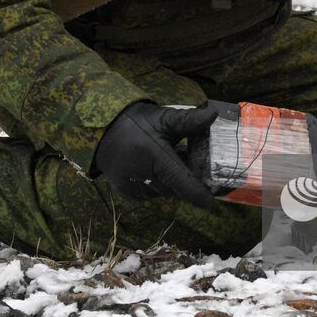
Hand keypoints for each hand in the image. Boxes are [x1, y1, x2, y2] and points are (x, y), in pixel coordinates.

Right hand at [94, 102, 216, 208]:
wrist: (103, 131)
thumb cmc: (137, 123)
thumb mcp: (163, 118)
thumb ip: (188, 120)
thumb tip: (213, 114)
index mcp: (154, 155)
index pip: (181, 180)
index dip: (197, 193)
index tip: (210, 201)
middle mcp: (142, 175)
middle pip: (175, 187)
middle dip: (185, 180)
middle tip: (188, 163)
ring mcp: (132, 186)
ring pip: (163, 192)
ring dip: (170, 183)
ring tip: (167, 162)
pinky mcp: (126, 192)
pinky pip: (150, 194)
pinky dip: (156, 185)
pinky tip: (152, 169)